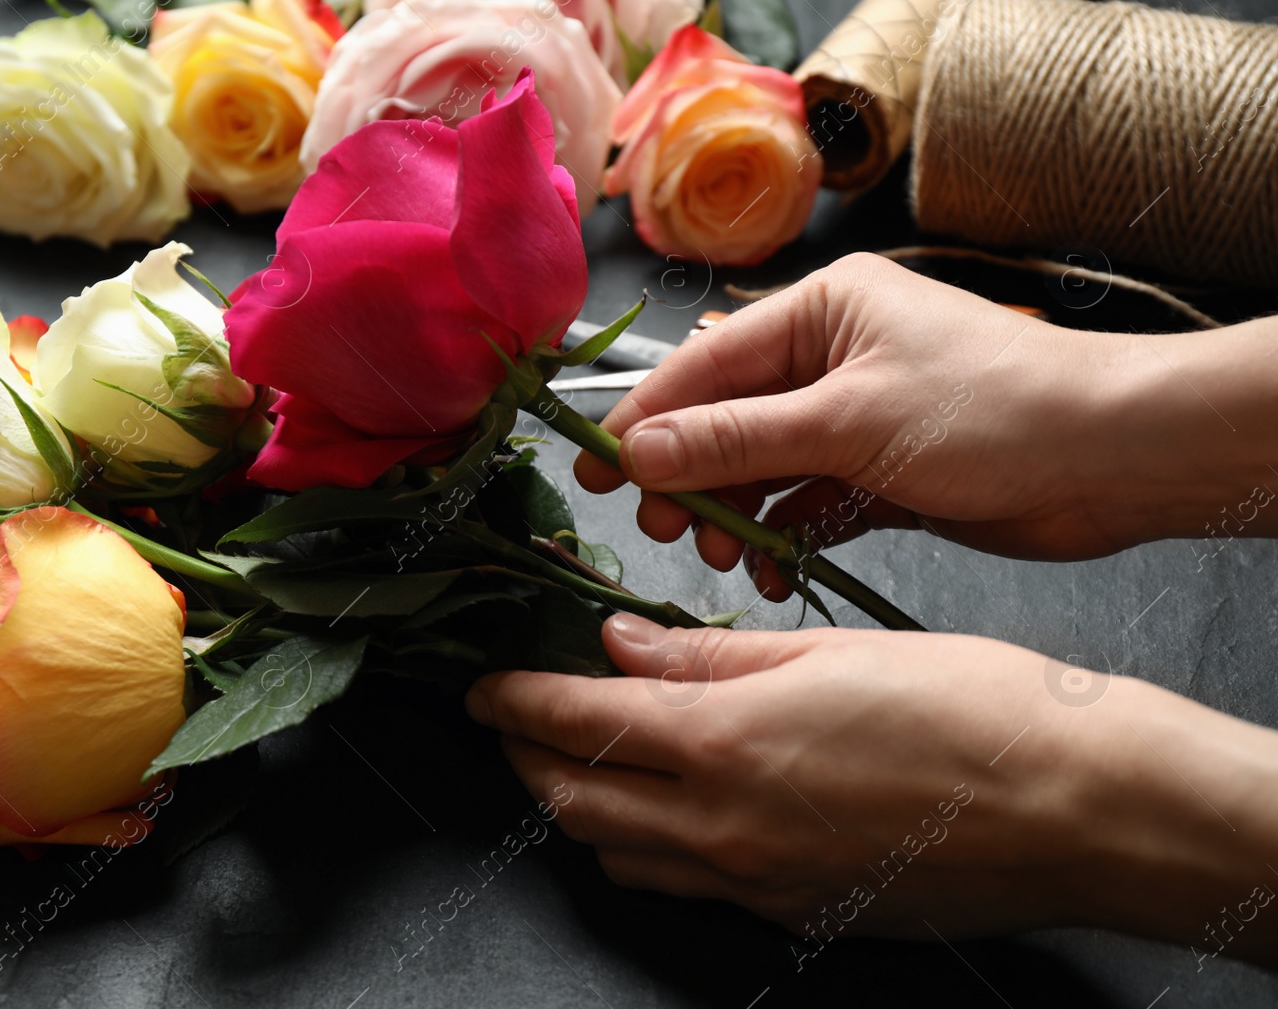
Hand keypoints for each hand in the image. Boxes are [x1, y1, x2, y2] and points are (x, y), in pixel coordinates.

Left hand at [467, 615, 1277, 963]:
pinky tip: (666, 809)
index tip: (483, 687)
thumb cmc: (973, 709)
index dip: (512, 703)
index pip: (573, 724)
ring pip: (620, 854)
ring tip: (582, 759)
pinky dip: (648, 847)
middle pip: (574, 801)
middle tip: (515, 722)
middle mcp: (724, 828)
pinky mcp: (793, 913)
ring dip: (580, 806)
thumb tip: (623, 645)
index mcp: (724, 745)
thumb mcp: (827, 652)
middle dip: (527, 759)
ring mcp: (756, 883)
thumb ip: (707, 659)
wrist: (1077, 808)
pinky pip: (686, 886)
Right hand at [573, 253, 1277, 599]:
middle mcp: (832, 358)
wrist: (1116, 459)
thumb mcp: (850, 421)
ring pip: (762, 469)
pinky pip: (806, 504)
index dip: (645, 420)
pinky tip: (774, 571)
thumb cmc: (994, 412)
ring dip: (737, 514)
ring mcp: (856, 418)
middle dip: (691, 477)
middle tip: (663, 529)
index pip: (705, 366)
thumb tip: (638, 450)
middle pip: (726, 420)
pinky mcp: (881, 474)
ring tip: (727, 556)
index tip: (594, 471)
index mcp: (821, 312)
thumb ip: (738, 439)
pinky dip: (785, 537)